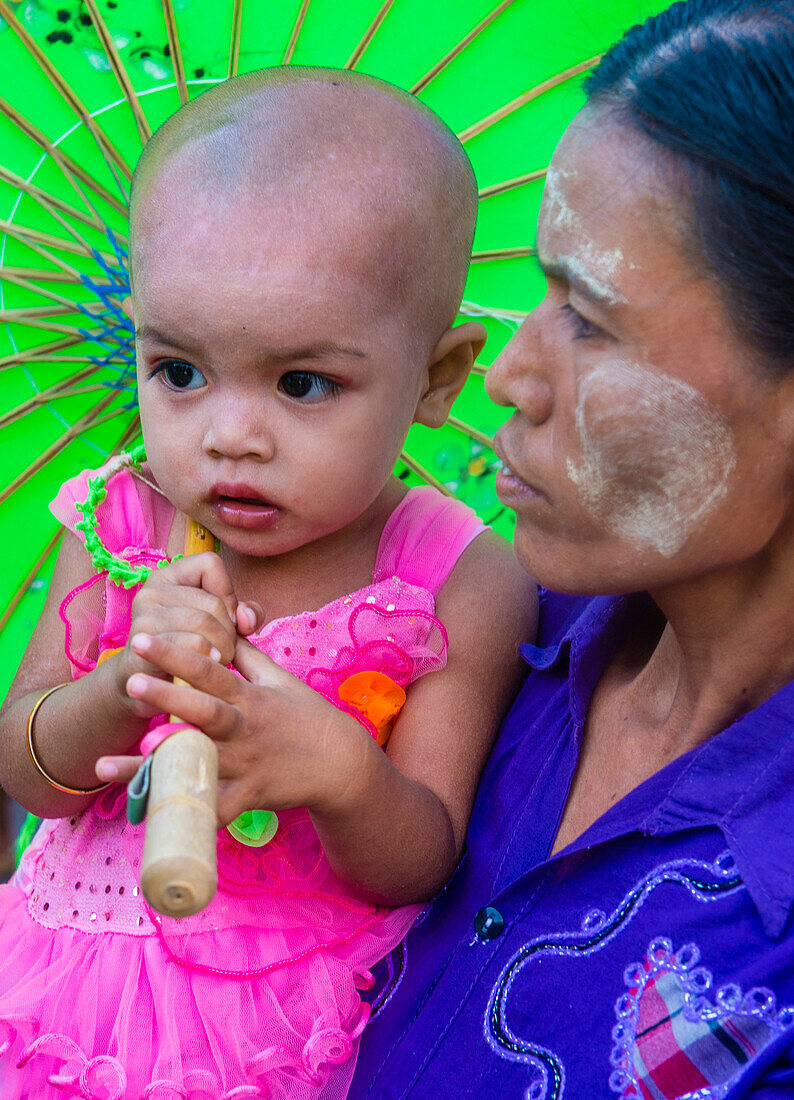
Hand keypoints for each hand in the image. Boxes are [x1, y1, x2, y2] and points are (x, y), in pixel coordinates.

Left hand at [97, 632, 374, 824]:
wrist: (341, 764)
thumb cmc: (308, 717)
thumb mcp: (281, 679)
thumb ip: (247, 655)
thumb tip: (224, 624)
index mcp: (249, 697)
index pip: (210, 670)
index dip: (177, 654)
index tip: (144, 639)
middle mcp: (244, 729)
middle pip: (202, 710)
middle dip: (166, 696)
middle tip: (130, 680)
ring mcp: (245, 765)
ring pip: (197, 762)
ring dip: (155, 763)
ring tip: (112, 762)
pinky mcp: (248, 797)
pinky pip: (214, 809)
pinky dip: (188, 813)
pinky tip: (151, 815)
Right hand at [112, 553, 262, 719]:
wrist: (148, 687)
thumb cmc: (189, 650)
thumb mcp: (221, 625)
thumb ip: (244, 614)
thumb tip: (246, 619)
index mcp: (169, 576)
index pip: (210, 563)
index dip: (228, 593)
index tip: (226, 619)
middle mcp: (151, 591)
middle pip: (212, 602)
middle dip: (229, 632)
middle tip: (225, 651)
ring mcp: (143, 617)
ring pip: (203, 623)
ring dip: (222, 648)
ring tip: (218, 660)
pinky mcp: (143, 645)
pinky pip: (190, 645)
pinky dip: (208, 658)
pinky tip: (208, 667)